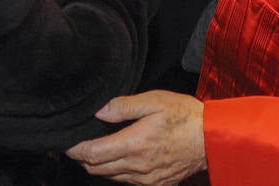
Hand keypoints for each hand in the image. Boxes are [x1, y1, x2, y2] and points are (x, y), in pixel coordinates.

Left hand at [65, 91, 205, 185]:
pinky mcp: (155, 184)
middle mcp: (137, 166)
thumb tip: (99, 112)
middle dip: (83, 157)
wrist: (212, 139)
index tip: (67, 142)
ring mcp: (146, 178)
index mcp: (135, 144)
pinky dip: (116, 171)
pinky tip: (119, 156)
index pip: (92, 154)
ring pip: (109, 177)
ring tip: (97, 147)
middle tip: (78, 143)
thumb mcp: (154, 100)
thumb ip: (123, 106)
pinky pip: (126, 181)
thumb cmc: (184, 116)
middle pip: (96, 169)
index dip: (75, 149)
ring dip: (99, 165)